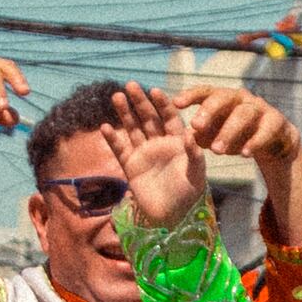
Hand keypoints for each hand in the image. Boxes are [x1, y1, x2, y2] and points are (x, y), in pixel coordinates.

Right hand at [111, 93, 204, 227]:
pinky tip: (105, 126)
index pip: (169, 117)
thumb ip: (194, 155)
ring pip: (133, 128)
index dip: (162, 104)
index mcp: (178, 142)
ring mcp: (144, 153)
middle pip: (148, 118)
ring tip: (116, 96)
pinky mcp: (131, 166)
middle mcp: (160, 144)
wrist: (171, 216)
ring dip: (125, 113)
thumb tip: (191, 135)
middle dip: (140, 102)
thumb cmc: (188, 195)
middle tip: (131, 85)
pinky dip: (113, 138)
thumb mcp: (196, 174)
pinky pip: (120, 149)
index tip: (155, 91)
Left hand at [170, 87, 301, 167]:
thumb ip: (201, 135)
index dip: (191, 95)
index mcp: (223, 98)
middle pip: (224, 98)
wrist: (274, 141)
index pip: (205, 92)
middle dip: (209, 111)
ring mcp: (260, 108)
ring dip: (229, 132)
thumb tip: (187, 137)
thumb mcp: (217, 135)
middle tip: (195, 125)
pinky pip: (265, 130)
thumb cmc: (238, 135)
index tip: (176, 103)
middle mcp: (241, 99)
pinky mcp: (276, 121)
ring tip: (216, 150)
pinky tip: (245, 154)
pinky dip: (255, 142)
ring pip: (243, 115)